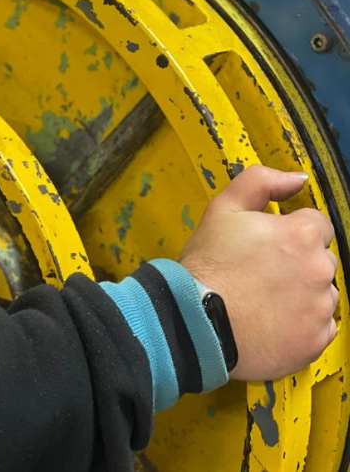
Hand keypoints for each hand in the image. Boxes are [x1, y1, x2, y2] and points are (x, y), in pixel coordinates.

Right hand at [180, 165, 337, 380]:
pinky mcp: (316, 341)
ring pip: (322, 292)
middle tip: (262, 271)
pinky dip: (303, 323)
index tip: (268, 244)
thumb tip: (298, 178)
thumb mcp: (224, 208)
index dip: (291, 230)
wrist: (196, 322)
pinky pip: (321, 326)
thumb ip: (262, 181)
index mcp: (302, 235)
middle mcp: (320, 271)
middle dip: (299, 260)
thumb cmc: (209, 263)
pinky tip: (273, 321)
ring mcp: (321, 309)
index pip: (317, 224)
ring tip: (265, 299)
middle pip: (321, 258)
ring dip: (303, 292)